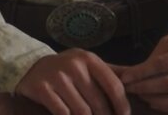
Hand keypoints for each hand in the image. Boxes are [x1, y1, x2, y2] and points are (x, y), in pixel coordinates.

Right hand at [15, 49, 129, 114]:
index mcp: (90, 59)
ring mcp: (57, 77)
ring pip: (81, 111)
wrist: (32, 67)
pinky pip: (63, 113)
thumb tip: (136, 79)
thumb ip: (110, 72)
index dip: (122, 104)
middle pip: (98, 102)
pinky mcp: (42, 88)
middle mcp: (75, 65)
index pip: (114, 85)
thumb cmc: (68, 69)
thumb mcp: (88, 65)